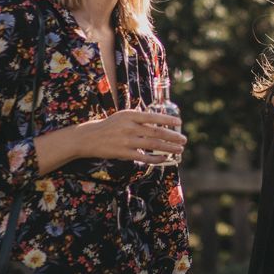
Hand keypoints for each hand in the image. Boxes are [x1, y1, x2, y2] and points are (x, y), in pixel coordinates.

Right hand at [34, 109, 186, 173]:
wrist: (89, 138)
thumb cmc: (111, 125)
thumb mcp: (124, 116)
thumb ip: (140, 119)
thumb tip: (161, 122)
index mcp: (130, 115)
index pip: (153, 117)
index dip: (167, 120)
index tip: (179, 123)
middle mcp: (129, 127)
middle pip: (156, 132)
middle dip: (172, 136)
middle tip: (184, 139)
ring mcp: (126, 141)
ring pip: (153, 145)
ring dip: (168, 147)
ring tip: (180, 149)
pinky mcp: (123, 153)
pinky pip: (144, 157)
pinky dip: (156, 158)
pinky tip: (165, 158)